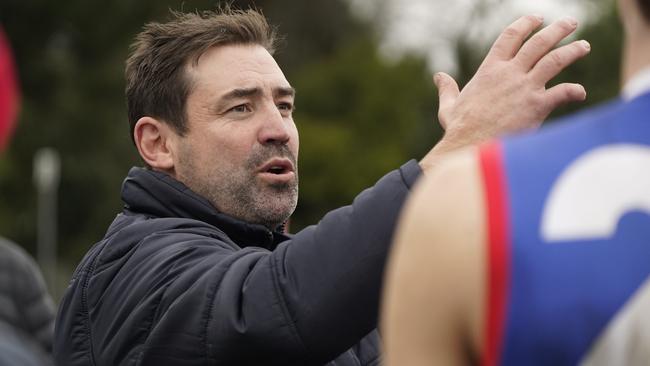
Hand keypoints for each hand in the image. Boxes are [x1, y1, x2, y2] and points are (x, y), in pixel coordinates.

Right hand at [421, 15, 590, 169]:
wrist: (469, 145)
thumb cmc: (459, 129)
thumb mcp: (450, 105)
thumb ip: (447, 89)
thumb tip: (439, 77)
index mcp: (490, 69)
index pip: (510, 37)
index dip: (525, 25)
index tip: (537, 18)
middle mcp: (509, 73)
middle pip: (538, 42)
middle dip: (557, 30)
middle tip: (571, 22)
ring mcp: (525, 88)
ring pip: (555, 60)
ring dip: (572, 51)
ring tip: (583, 46)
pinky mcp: (537, 106)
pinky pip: (563, 92)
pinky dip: (575, 91)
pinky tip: (580, 93)